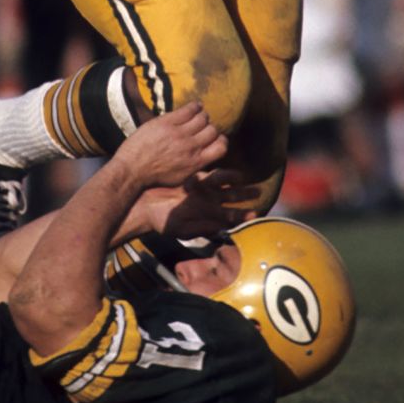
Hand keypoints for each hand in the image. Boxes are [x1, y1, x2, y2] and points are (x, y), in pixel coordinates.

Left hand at [115, 103, 228, 190]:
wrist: (132, 168)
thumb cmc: (155, 175)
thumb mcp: (181, 178)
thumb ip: (195, 166)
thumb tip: (205, 156)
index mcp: (196, 162)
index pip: (222, 147)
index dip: (221, 140)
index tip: (214, 138)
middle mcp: (191, 147)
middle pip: (213, 130)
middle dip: (210, 128)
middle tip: (202, 127)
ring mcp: (180, 133)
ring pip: (202, 118)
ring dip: (202, 116)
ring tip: (197, 116)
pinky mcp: (168, 122)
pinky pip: (189, 109)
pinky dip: (195, 106)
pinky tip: (194, 106)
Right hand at [131, 170, 259, 238]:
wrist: (144, 205)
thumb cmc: (161, 220)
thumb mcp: (181, 228)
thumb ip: (201, 228)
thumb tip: (220, 230)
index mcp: (206, 216)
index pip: (228, 216)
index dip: (242, 216)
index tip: (255, 214)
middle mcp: (206, 202)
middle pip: (230, 197)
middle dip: (245, 195)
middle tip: (259, 192)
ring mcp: (201, 189)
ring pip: (224, 184)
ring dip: (236, 182)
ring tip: (246, 179)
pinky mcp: (193, 177)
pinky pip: (210, 174)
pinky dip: (221, 174)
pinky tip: (230, 171)